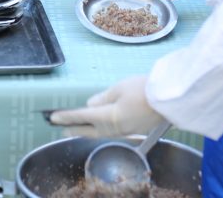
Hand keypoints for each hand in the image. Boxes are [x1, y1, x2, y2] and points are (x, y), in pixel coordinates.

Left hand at [47, 75, 164, 137]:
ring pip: (100, 133)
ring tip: (76, 130)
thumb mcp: (120, 88)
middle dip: (73, 128)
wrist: (169, 100)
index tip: (53, 118)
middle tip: (60, 128)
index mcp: (108, 116)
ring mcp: (125, 131)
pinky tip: (98, 128)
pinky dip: (100, 131)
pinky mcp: (134, 130)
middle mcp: (115, 127)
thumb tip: (90, 106)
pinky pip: (111, 133)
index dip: (66, 117)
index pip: (82, 117)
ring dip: (86, 131)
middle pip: (89, 130)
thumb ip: (103, 98)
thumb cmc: (144, 89)